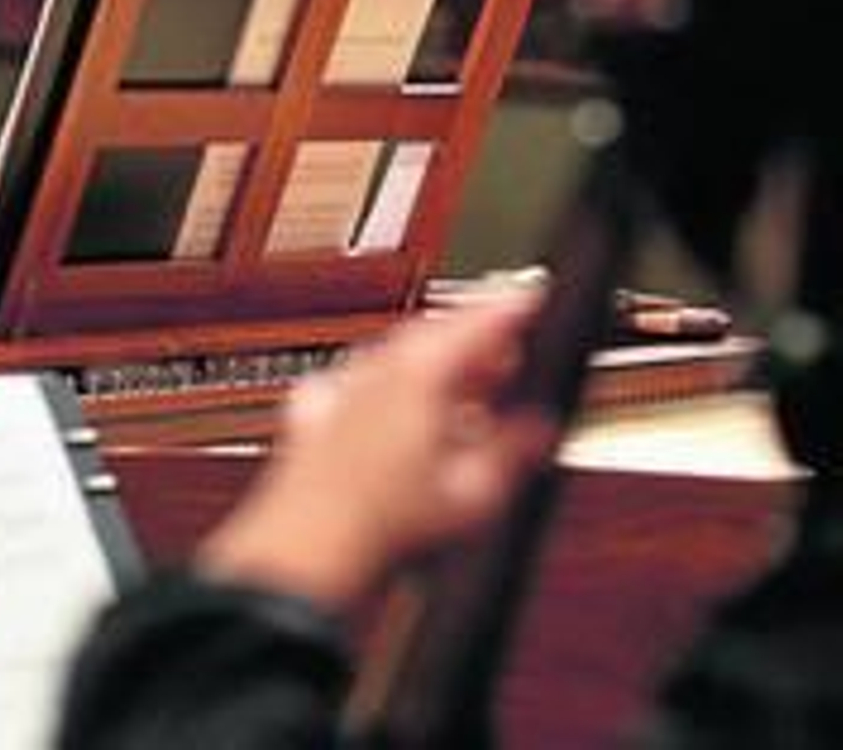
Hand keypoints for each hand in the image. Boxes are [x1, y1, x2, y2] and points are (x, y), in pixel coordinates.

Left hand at [198, 294, 556, 611]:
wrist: (312, 550)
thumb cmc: (384, 525)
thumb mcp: (475, 492)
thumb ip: (514, 448)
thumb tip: (538, 428)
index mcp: (420, 372)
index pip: (476, 320)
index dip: (512, 307)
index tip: (532, 301)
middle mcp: (375, 369)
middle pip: (434, 335)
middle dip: (474, 343)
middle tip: (506, 362)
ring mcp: (341, 388)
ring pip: (394, 357)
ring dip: (431, 367)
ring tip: (461, 398)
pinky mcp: (314, 414)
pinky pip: (356, 385)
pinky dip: (383, 392)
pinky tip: (396, 419)